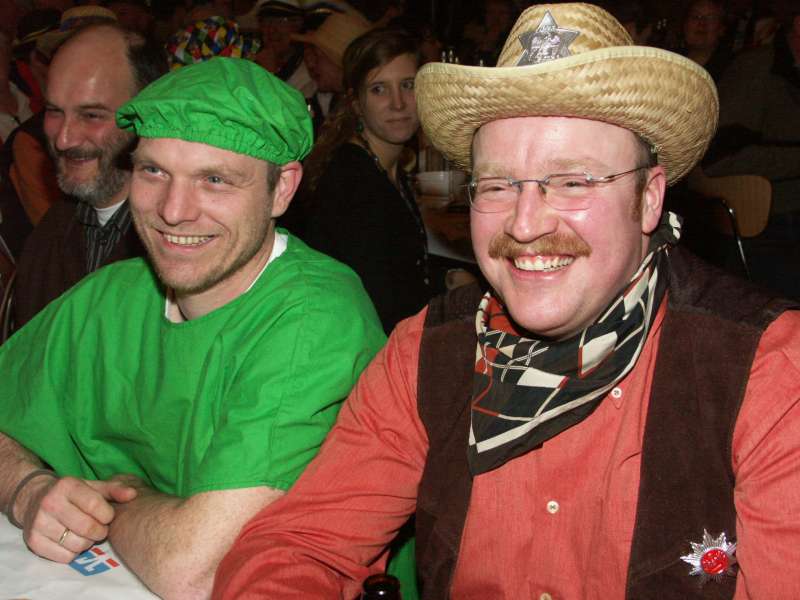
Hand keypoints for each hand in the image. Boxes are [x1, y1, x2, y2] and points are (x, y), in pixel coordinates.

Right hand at [17, 475, 137, 562]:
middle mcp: (50, 503)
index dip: (107, 515)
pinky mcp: (33, 542)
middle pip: (87, 528)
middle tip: (100, 529)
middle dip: (100, 531)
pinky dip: (74, 553)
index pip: (95, 505)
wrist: (34, 498)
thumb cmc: (72, 493)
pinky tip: (72, 541)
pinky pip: (64, 557)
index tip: (108, 516)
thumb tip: (133, 495)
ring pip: (77, 545)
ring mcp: (39, 523)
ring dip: (88, 543)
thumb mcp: (92, 486)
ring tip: (86, 534)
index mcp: (67, 486)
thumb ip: (114, 490)